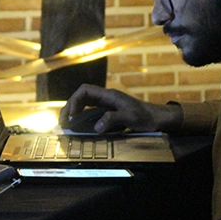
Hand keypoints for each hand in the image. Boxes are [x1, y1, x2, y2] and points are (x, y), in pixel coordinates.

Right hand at [60, 84, 181, 132]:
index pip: (85, 90)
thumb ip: (113, 120)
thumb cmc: (146, 117)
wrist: (157, 119)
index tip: (70, 116)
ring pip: (85, 105)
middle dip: (69, 107)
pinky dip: (82, 119)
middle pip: (81, 97)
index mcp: (109, 95)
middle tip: (63, 122)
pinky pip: (91, 113)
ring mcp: (107, 105)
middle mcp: (106, 98)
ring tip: (67, 126)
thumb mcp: (131, 118)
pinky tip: (80, 129)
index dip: (74, 101)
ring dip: (74, 113)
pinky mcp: (109, 113)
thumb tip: (96, 127)